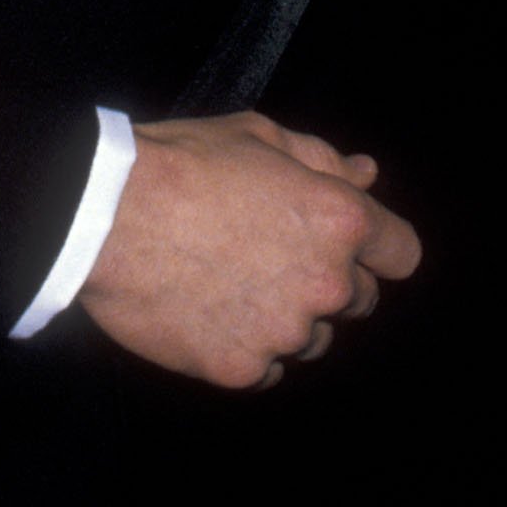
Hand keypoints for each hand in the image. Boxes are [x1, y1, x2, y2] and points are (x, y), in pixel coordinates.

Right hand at [78, 111, 419, 389]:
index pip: (402, 253)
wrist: (104, 215)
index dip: (378, 247)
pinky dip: (244, 348)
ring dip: (287, 319)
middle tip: (269, 255)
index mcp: (338, 220)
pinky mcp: (242, 369)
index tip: (351, 244)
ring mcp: (285, 333)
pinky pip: (263, 369)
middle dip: (327, 280)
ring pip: (311, 340)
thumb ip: (321, 158)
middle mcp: (325, 283)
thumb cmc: (182, 163)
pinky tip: (207, 312)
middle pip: (359, 300)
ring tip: (230, 283)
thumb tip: (367, 174)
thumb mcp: (257, 136)